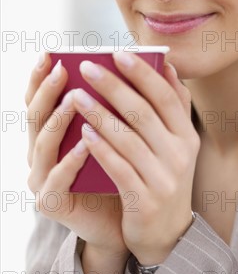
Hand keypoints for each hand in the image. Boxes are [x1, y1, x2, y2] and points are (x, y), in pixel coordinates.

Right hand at [25, 53, 129, 258]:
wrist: (129, 219)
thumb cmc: (127, 170)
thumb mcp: (128, 134)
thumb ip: (135, 104)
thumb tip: (164, 68)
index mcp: (56, 135)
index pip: (42, 101)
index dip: (41, 78)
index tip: (50, 54)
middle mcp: (43, 154)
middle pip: (36, 118)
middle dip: (46, 92)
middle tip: (61, 69)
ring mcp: (43, 179)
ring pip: (45, 145)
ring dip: (58, 120)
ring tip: (74, 99)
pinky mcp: (52, 203)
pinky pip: (59, 178)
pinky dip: (71, 160)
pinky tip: (86, 143)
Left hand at [73, 52, 200, 264]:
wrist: (169, 234)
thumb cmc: (166, 179)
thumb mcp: (179, 144)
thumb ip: (174, 107)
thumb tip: (167, 67)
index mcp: (187, 136)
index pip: (167, 97)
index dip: (143, 74)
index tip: (119, 54)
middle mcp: (180, 154)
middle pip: (144, 113)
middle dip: (114, 86)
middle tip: (88, 67)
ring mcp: (164, 178)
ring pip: (128, 139)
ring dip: (100, 114)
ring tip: (77, 96)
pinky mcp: (145, 200)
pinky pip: (119, 168)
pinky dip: (101, 149)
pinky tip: (84, 132)